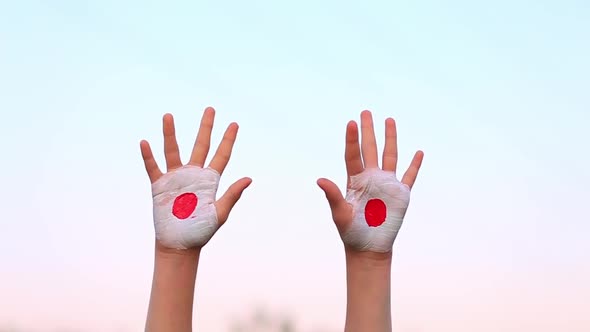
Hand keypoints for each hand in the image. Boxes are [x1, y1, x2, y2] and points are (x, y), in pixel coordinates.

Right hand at [140, 107, 251, 248]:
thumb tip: (249, 178)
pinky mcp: (159, 186)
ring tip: (168, 115)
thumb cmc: (201, 231)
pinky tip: (145, 142)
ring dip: (170, 133)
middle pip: (200, 145)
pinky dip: (148, 156)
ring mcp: (176, 178)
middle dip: (205, 128)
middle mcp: (193, 174)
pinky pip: (153, 168)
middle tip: (210, 109)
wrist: (179, 245)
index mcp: (210, 180)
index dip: (228, 140)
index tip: (234, 124)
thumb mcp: (220, 213)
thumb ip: (232, 194)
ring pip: (173, 150)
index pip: (221, 155)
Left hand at [317, 110, 423, 252]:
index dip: (352, 139)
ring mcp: (386, 184)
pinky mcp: (401, 194)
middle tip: (366, 111)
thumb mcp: (340, 213)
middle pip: (370, 149)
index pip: (353, 155)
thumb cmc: (350, 232)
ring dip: (390, 139)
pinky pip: (409, 176)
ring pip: (390, 156)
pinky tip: (418, 152)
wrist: (368, 248)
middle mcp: (371, 178)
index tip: (351, 122)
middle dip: (368, 130)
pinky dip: (415, 165)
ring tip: (389, 120)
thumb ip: (333, 195)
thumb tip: (320, 180)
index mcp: (355, 181)